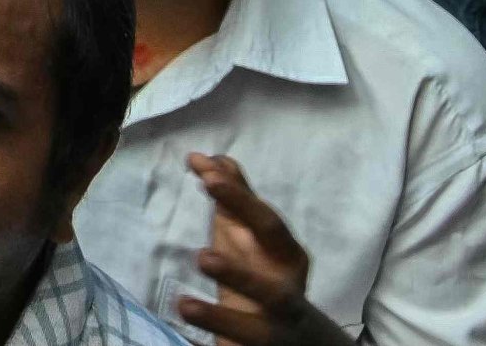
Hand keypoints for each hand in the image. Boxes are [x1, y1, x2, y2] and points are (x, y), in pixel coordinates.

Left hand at [174, 154, 348, 345]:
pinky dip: (220, 343)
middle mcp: (289, 293)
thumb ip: (236, 199)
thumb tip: (212, 157)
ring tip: (186, 306)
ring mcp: (278, 327)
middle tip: (203, 257)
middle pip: (273, 288)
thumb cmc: (266, 274)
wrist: (300, 340)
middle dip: (241, 272)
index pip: (269, 226)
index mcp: (286, 258)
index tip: (207, 175)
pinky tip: (196, 337)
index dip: (241, 200)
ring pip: (260, 326)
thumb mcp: (252, 237)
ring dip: (223, 317)